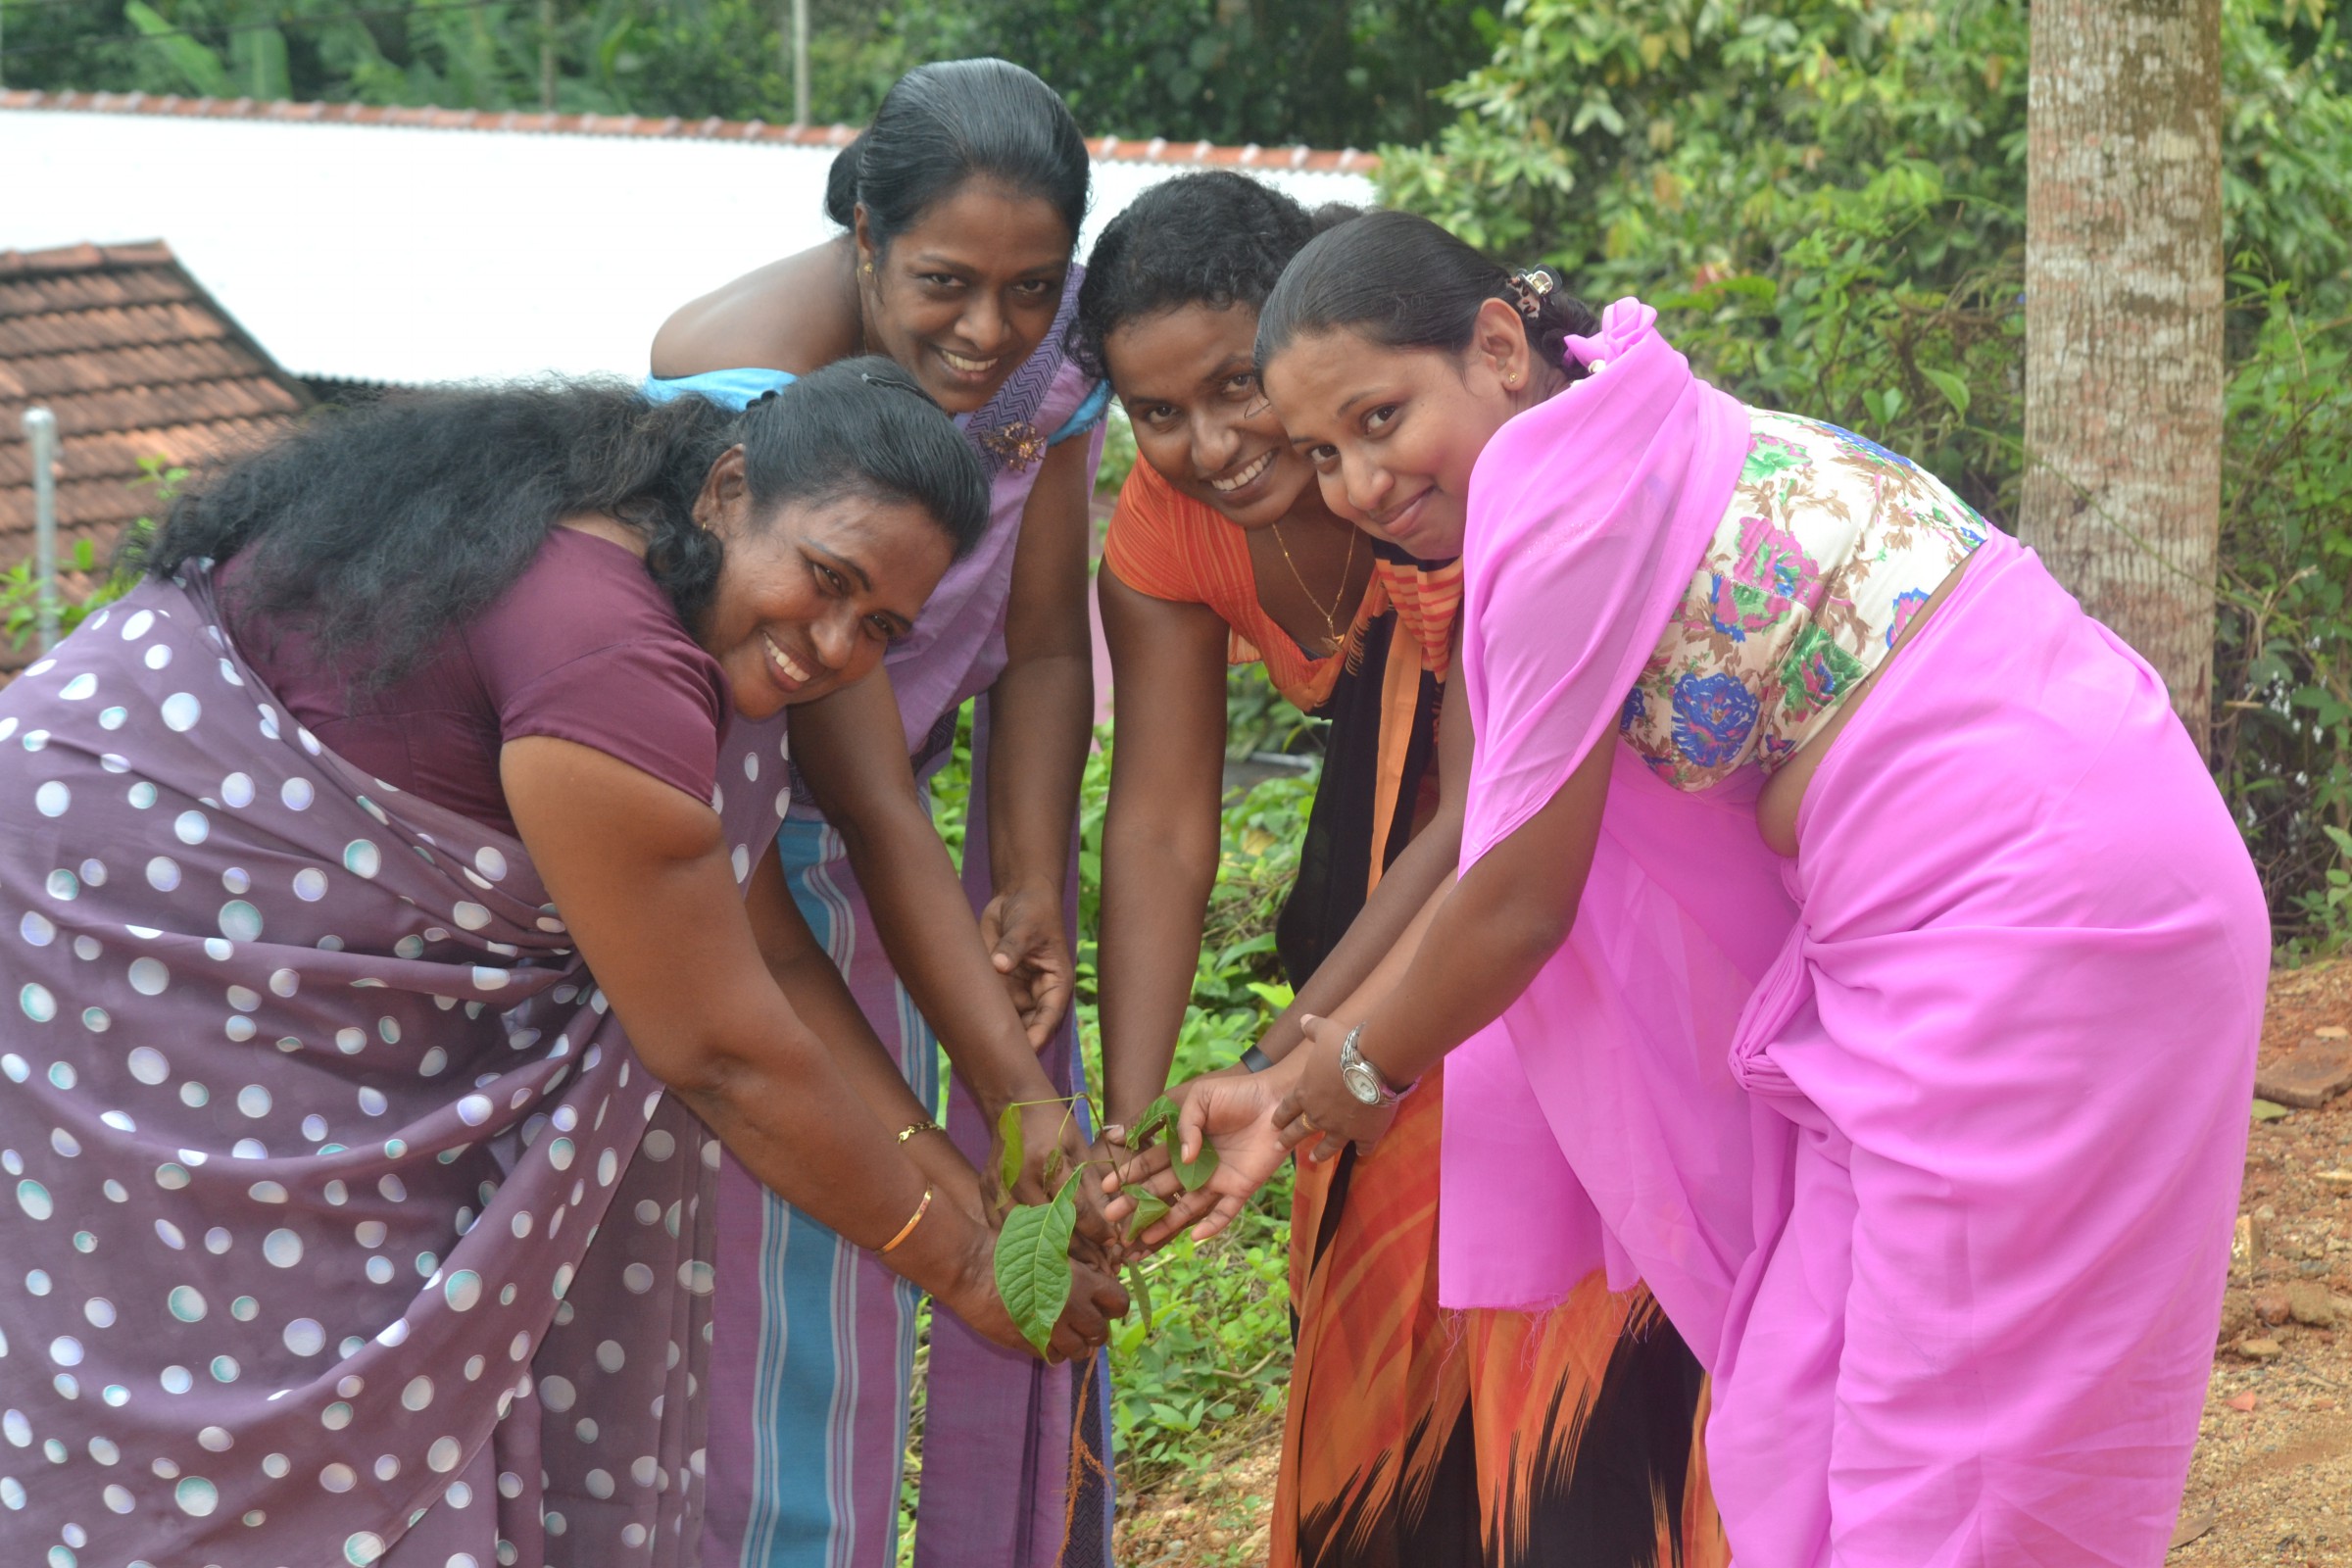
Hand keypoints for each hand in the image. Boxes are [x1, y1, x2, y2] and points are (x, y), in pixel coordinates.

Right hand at [938, 1225, 1127, 1362]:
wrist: (971, 1267)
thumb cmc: (1007, 1250)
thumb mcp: (1049, 1249)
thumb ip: (1073, 1269)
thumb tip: (1089, 1281)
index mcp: (1081, 1281)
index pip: (1119, 1302)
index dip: (1113, 1306)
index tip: (1104, 1304)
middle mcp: (1071, 1308)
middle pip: (1101, 1333)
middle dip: (1095, 1330)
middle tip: (1082, 1322)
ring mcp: (1050, 1329)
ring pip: (1079, 1352)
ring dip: (1075, 1344)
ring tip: (1063, 1333)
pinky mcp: (1029, 1344)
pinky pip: (1052, 1358)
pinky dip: (1052, 1351)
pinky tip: (1042, 1336)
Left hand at [980, 882, 1073, 1048]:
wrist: (1016, 897)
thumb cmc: (1033, 911)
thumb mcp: (1026, 926)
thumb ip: (1013, 946)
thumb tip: (999, 965)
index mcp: (1055, 983)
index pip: (1049, 1016)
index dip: (1038, 1035)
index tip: (1024, 1053)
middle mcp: (1036, 993)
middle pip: (1027, 1025)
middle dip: (1014, 1041)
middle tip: (994, 1058)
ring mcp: (1017, 991)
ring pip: (1007, 1020)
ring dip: (994, 1030)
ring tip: (976, 1047)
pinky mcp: (998, 985)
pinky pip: (989, 1006)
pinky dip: (979, 1015)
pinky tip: (964, 1027)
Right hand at [1003, 1097, 1122, 1263]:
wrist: (1014, 1104)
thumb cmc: (1054, 1124)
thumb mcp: (1080, 1148)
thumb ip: (1092, 1187)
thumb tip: (1110, 1226)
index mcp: (1049, 1160)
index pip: (1076, 1209)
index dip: (1098, 1231)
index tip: (1113, 1246)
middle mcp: (1020, 1176)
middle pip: (1052, 1228)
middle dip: (1080, 1252)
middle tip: (1100, 1268)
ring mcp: (999, 1186)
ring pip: (1027, 1235)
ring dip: (1053, 1255)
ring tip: (1076, 1269)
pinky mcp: (986, 1191)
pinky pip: (1004, 1229)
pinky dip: (1025, 1245)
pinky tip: (1042, 1255)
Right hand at [1108, 1062, 1295, 1249]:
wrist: (1275, 1099)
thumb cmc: (1237, 1093)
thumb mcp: (1200, 1098)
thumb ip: (1184, 1124)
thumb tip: (1182, 1156)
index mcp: (1182, 1142)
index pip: (1149, 1162)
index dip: (1129, 1174)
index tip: (1107, 1188)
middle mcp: (1195, 1165)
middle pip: (1161, 1188)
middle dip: (1136, 1203)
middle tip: (1112, 1217)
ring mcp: (1217, 1179)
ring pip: (1186, 1206)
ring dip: (1166, 1222)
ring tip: (1143, 1237)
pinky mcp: (1240, 1187)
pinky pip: (1225, 1212)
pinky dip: (1211, 1225)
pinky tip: (1194, 1236)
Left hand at [1272, 1014, 1397, 1160]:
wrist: (1374, 1065)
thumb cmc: (1345, 1047)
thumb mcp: (1325, 1032)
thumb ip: (1312, 1028)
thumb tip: (1304, 1019)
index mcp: (1305, 1093)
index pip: (1287, 1108)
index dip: (1280, 1116)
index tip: (1274, 1124)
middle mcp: (1319, 1115)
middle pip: (1299, 1130)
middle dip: (1289, 1138)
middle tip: (1280, 1146)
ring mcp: (1341, 1128)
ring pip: (1327, 1146)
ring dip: (1321, 1152)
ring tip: (1316, 1158)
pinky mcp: (1364, 1135)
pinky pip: (1362, 1147)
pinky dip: (1362, 1151)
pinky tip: (1362, 1154)